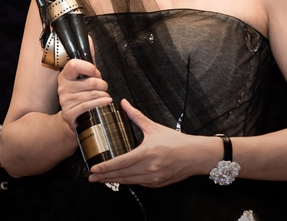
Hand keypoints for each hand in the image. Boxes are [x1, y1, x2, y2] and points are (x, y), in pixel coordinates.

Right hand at [57, 58, 111, 128]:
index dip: (90, 68)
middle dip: (103, 84)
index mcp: (64, 76)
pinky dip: (101, 103)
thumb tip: (89, 39)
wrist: (71, 116)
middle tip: (102, 87)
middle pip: (91, 82)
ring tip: (103, 96)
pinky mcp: (69, 114)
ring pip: (93, 94)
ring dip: (104, 95)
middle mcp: (62, 88)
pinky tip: (105, 102)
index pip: (75, 64)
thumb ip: (88, 59)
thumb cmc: (80, 93)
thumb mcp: (83, 76)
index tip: (96, 72)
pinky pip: (90, 106)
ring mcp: (65, 102)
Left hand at [88, 99, 208, 187]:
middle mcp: (149, 168)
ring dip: (113, 181)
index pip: (121, 162)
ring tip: (101, 180)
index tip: (94, 168)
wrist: (195, 155)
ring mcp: (153, 178)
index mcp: (147, 153)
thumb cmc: (176, 141)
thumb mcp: (154, 127)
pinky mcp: (157, 184)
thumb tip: (124, 103)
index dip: (106, 167)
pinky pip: (138, 184)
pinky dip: (127, 181)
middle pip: (122, 175)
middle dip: (104, 177)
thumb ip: (136, 116)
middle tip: (91, 177)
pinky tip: (119, 179)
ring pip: (128, 182)